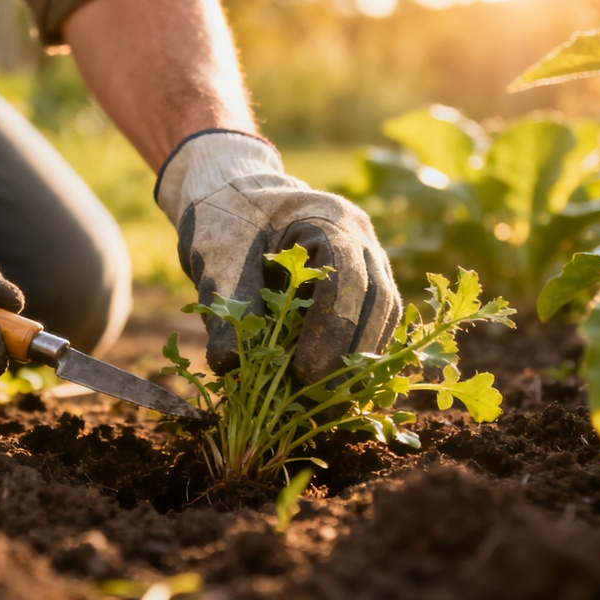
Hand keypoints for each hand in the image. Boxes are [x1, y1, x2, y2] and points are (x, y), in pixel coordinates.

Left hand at [157, 130, 400, 384]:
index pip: (347, 277)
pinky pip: (373, 322)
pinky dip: (357, 355)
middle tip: (319, 401)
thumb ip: (228, 303)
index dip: (332, 330)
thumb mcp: (216, 254)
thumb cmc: (225, 220)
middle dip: (350, 355)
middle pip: (377, 300)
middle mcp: (361, 237)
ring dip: (360, 361)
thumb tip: (230, 365)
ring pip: (383, 314)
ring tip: (328, 403)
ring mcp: (369, 258)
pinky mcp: (363, 283)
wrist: (234, 197)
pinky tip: (336, 388)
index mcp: (329, 218)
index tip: (306, 373)